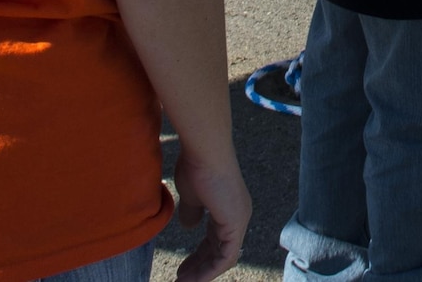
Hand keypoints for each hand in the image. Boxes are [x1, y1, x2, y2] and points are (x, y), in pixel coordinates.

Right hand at [171, 145, 250, 281]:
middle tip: (182, 279)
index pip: (214, 238)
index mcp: (227, 206)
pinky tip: (194, 279)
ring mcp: (239, 219)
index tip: (182, 268)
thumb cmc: (196, 165)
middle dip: (199, 266)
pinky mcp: (236, 224)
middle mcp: (238, 214)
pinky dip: (209, 270)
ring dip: (203, 272)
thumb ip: (191, 211)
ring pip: (223, 256)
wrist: (205, 151)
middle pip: (218, 249)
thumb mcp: (190, 194)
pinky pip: (225, 257)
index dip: (199, 254)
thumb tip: (188, 225)